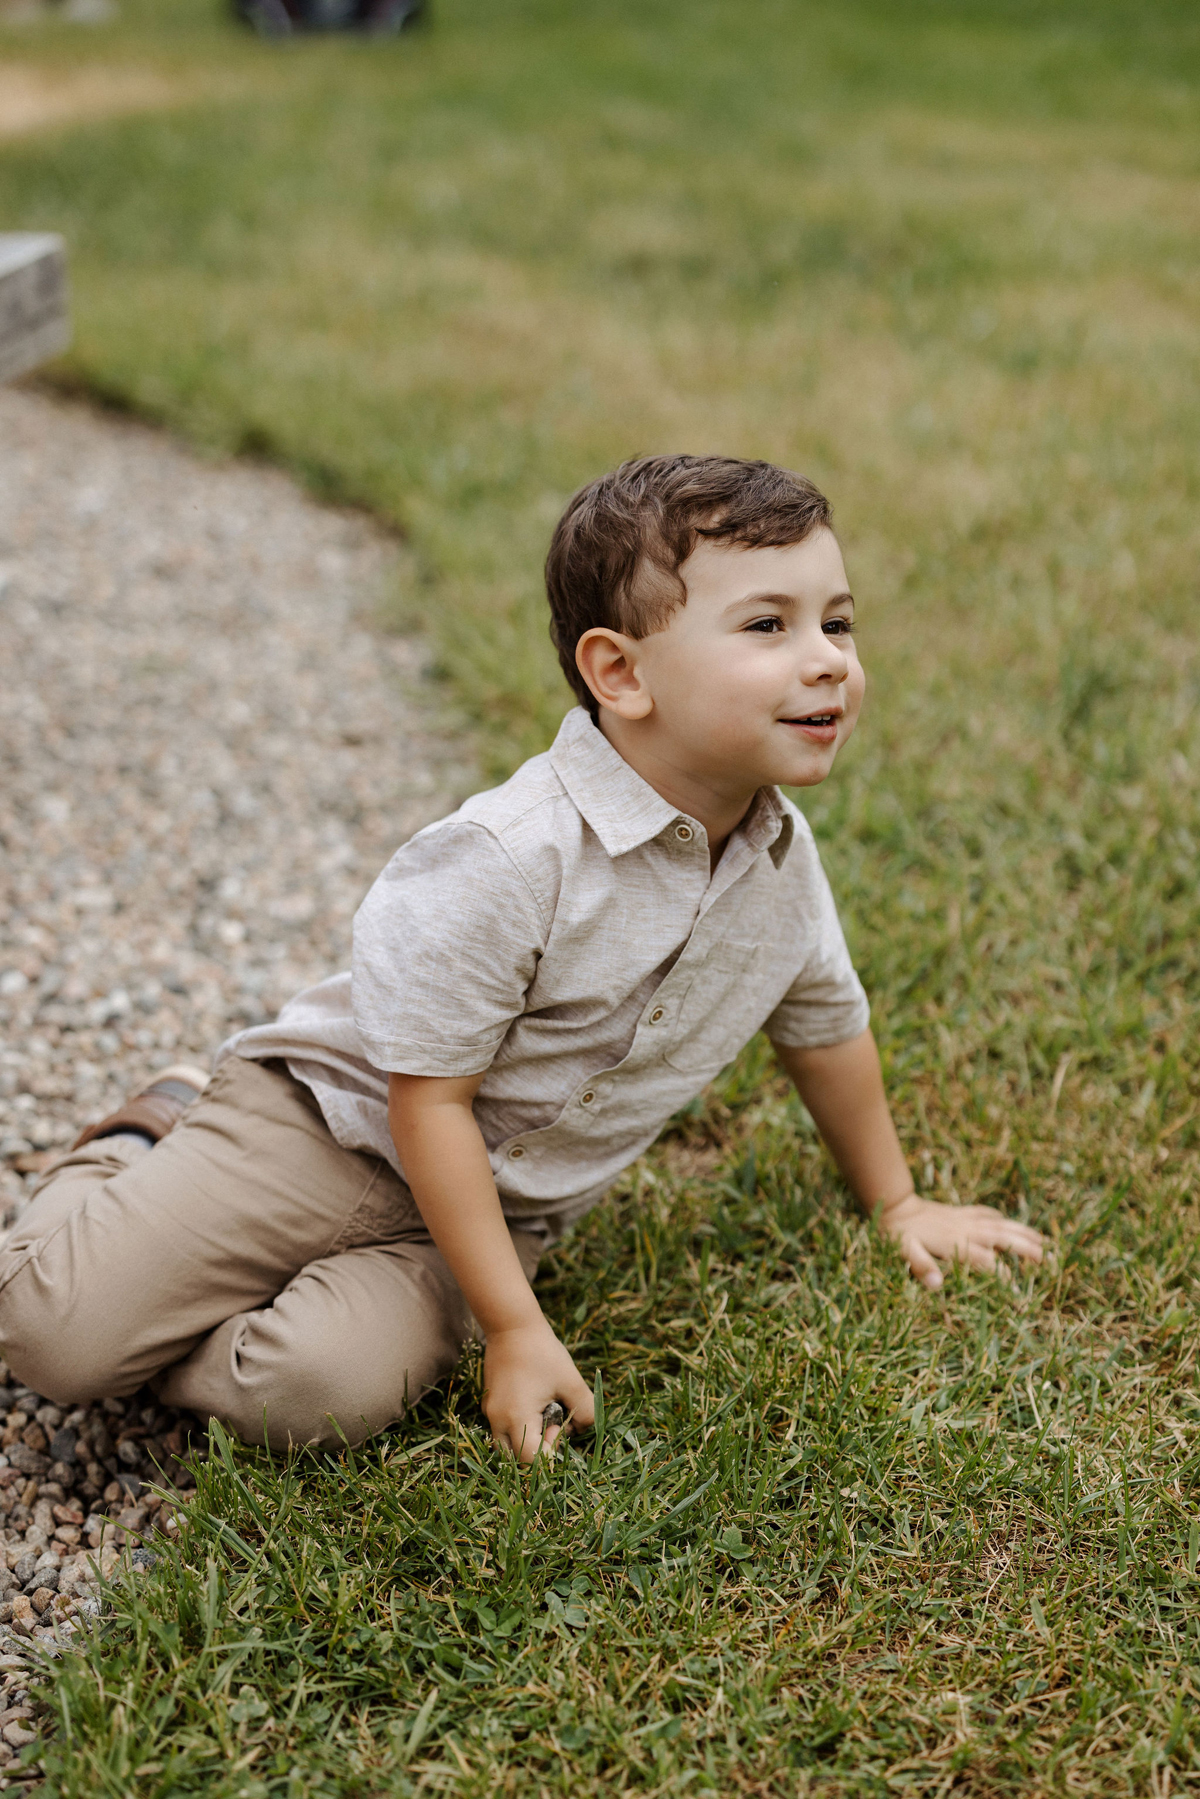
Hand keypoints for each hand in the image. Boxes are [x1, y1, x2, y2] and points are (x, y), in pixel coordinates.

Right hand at [483, 1316, 594, 1462]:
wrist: (512, 1324)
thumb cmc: (543, 1352)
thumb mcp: (572, 1381)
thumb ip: (586, 1411)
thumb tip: (583, 1429)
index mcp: (516, 1417)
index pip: (531, 1460)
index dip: (551, 1453)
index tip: (560, 1426)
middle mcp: (497, 1420)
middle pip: (515, 1459)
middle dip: (538, 1451)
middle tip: (554, 1423)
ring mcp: (490, 1412)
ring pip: (507, 1446)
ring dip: (528, 1440)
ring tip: (544, 1415)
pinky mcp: (490, 1404)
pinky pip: (502, 1430)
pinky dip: (520, 1428)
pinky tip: (535, 1406)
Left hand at [875, 1192, 1043, 1290]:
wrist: (894, 1204)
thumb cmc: (898, 1234)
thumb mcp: (904, 1252)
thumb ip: (920, 1266)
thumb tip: (937, 1284)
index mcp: (955, 1243)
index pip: (986, 1260)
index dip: (1002, 1275)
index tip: (1018, 1291)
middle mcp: (965, 1229)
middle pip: (1001, 1238)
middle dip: (1025, 1248)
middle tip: (1046, 1260)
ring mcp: (964, 1219)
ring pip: (999, 1224)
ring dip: (1021, 1232)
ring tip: (1043, 1241)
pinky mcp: (959, 1212)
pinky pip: (985, 1213)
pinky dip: (999, 1218)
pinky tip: (1008, 1222)